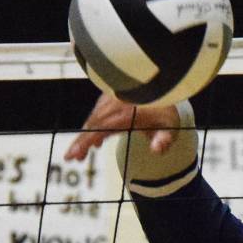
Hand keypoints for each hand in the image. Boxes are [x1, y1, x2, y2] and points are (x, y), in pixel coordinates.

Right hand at [64, 94, 180, 161]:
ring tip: (80, 153)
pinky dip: (92, 126)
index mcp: (128, 112)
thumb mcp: (171, 126)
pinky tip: (95, 141)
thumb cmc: (168, 109)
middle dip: (80, 142)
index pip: (101, 129)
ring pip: (93, 118)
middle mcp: (116, 103)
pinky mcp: (111, 96)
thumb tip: (156, 149)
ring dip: (85, 135)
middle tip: (71, 158)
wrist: (166, 85)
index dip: (85, 141)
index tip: (73, 154)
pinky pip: (97, 112)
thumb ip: (164, 140)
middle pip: (92, 124)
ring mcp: (112, 98)